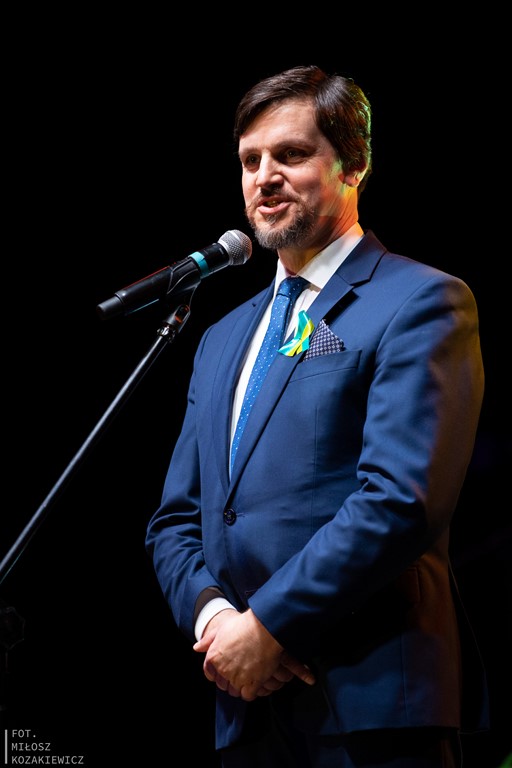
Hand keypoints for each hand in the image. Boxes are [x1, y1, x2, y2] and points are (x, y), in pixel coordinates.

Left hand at [193, 608, 314, 700]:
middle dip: (229, 680)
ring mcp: (237, 678)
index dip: (217, 672)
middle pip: (222, 684)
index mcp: (213, 657)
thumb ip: (207, 640)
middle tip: (240, 670)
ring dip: (240, 687)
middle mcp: (223, 669)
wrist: (264, 628)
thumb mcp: (222, 628)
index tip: (226, 668)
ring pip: (235, 691)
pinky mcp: (252, 683)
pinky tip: (255, 682)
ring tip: (248, 676)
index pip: (209, 674)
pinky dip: (251, 691)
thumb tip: (196, 648)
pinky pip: (248, 696)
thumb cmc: (244, 625)